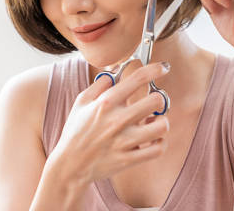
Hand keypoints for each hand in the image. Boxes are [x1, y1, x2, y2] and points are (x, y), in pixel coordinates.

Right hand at [48, 61, 170, 184]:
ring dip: (162, 122)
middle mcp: (117, 120)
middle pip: (156, 100)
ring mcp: (124, 141)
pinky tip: (153, 139)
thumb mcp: (82, 102)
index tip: (164, 67)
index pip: (138, 78)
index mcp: (106, 102)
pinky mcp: (129, 159)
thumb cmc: (76, 131)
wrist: (69, 166)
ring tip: (155, 122)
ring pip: (161, 126)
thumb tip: (117, 69)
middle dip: (161, 98)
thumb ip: (100, 83)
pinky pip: (157, 149)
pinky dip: (160, 143)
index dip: (156, 69)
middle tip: (156, 102)